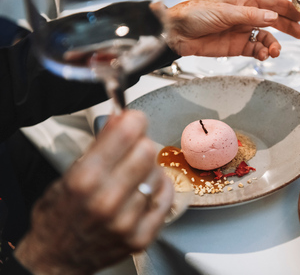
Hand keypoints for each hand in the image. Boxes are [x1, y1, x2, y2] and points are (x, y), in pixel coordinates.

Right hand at [14, 111, 173, 274]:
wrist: (57, 258)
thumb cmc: (61, 215)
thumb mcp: (71, 173)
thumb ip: (100, 145)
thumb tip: (121, 118)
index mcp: (85, 180)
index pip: (126, 134)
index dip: (134, 120)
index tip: (134, 120)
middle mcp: (107, 201)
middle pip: (147, 151)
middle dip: (140, 144)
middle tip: (133, 150)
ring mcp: (127, 221)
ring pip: (158, 173)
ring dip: (149, 170)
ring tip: (133, 177)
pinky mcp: (142, 237)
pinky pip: (166, 198)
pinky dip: (159, 190)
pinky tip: (145, 191)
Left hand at [155, 0, 299, 60]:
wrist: (178, 32)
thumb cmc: (197, 14)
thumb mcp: (225, 12)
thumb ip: (250, 16)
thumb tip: (273, 16)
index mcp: (245, 2)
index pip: (272, 3)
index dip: (287, 8)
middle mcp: (246, 16)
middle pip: (273, 21)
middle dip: (287, 27)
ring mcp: (242, 32)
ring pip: (266, 38)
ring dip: (273, 44)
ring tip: (274, 51)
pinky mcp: (237, 47)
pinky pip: (256, 50)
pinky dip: (262, 53)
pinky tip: (264, 55)